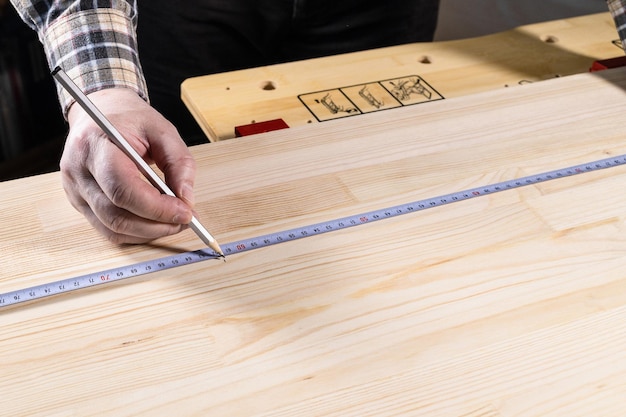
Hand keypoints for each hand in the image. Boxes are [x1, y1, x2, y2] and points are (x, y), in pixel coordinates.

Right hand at [62, 88, 196, 243]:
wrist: (100, 112)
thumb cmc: (130, 120)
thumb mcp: (162, 131)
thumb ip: (179, 163)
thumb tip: (186, 199)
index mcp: (95, 145)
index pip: (122, 188)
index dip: (156, 207)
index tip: (185, 212)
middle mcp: (78, 170)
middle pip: (115, 214)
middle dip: (156, 224)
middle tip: (185, 221)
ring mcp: (74, 189)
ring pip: (111, 228)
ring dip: (148, 233)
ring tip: (173, 223)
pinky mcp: (79, 202)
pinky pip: (107, 229)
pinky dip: (135, 233)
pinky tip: (154, 224)